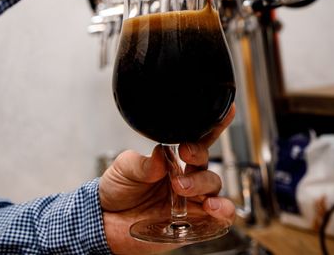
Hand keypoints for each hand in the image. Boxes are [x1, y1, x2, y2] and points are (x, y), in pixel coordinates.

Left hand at [99, 105, 235, 254]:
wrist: (107, 222)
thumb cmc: (117, 191)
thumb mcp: (123, 169)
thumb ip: (142, 163)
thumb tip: (161, 154)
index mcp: (172, 160)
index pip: (197, 140)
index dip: (213, 126)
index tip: (226, 111)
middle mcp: (186, 178)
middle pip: (206, 162)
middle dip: (198, 156)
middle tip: (184, 156)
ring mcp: (192, 201)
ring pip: (214, 185)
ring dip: (203, 183)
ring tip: (182, 187)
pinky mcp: (195, 223)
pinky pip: (220, 217)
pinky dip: (223, 209)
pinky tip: (211, 206)